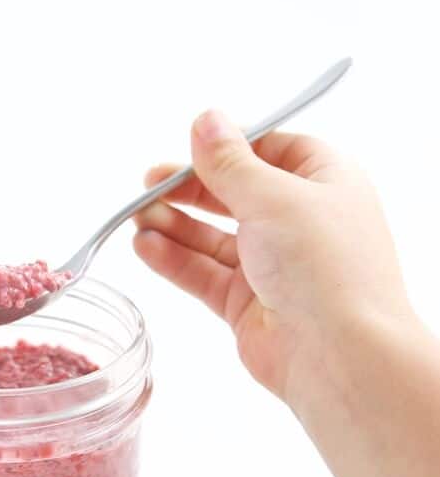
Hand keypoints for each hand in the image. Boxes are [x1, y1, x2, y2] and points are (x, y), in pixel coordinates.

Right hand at [133, 110, 414, 411]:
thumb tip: (205, 120)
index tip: (190, 145)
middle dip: (190, 188)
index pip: (271, 149)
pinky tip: (145, 247)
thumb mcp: (275, 197)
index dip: (229, 146)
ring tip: (138, 216)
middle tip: (147, 183)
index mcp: (325, 182)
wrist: (340, 356)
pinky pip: (205, 275)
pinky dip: (175, 261)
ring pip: (214, 238)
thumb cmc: (325, 267)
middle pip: (235, 194)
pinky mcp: (248, 306)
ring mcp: (273, 267)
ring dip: (175, 225)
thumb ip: (231, 163)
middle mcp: (300, 223)